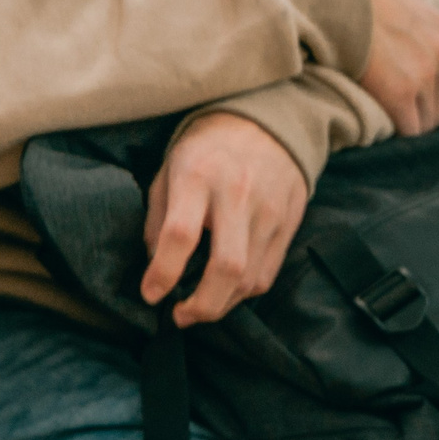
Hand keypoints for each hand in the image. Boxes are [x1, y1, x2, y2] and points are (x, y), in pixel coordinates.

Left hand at [142, 112, 310, 326]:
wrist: (265, 123)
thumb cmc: (205, 148)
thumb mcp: (169, 169)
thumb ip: (158, 217)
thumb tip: (155, 265)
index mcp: (197, 176)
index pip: (180, 234)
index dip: (163, 272)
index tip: (150, 294)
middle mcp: (237, 195)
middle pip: (226, 267)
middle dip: (201, 305)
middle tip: (179, 316)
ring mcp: (268, 211)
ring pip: (250, 278)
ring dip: (221, 305)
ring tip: (198, 308)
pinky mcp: (288, 224)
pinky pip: (267, 274)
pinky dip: (243, 293)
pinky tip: (225, 292)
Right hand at [357, 0, 438, 134]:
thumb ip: (403, 24)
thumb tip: (386, 40)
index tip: (423, 108)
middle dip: (419, 117)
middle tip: (390, 120)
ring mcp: (424, 74)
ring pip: (426, 124)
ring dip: (404, 126)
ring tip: (377, 123)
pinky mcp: (400, 92)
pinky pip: (407, 130)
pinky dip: (392, 134)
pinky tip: (372, 128)